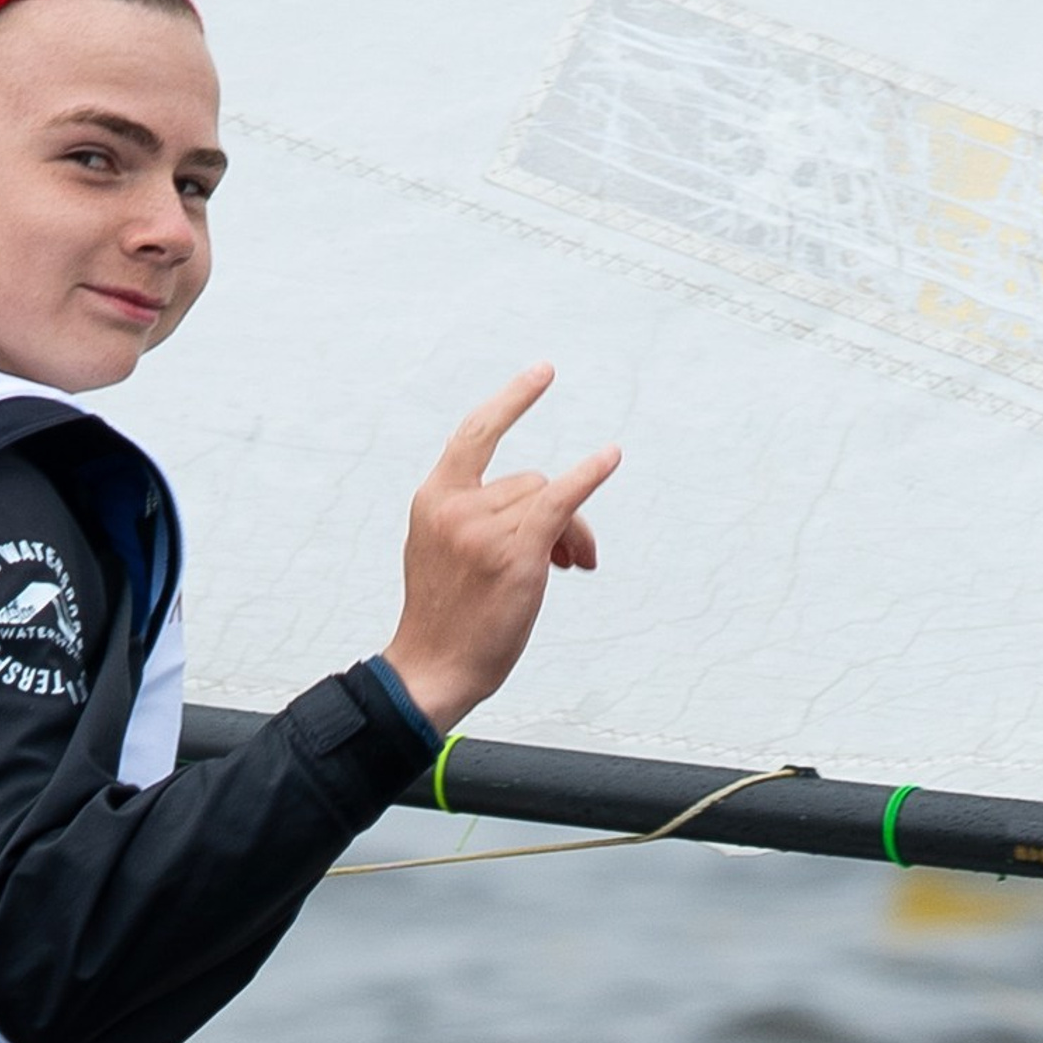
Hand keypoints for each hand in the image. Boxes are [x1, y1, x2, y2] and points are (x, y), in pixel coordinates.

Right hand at [379, 365, 618, 735]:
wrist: (433, 668)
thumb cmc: (445, 620)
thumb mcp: (444, 554)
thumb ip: (479, 518)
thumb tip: (552, 515)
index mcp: (432, 500)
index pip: (476, 435)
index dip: (512, 402)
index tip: (544, 374)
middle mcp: (455, 506)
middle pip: (530, 480)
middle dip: (557, 515)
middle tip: (570, 559)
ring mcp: (483, 529)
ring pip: (549, 501)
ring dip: (570, 533)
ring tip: (570, 568)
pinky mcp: (515, 554)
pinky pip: (561, 501)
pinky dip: (589, 476)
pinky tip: (610, 457)